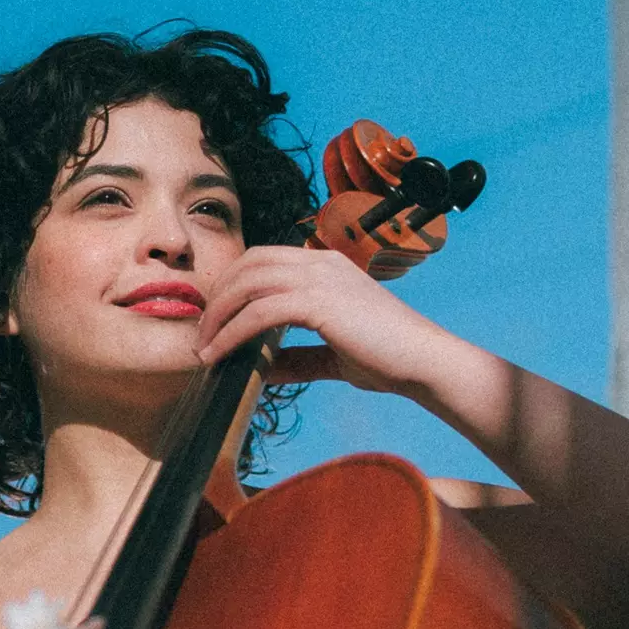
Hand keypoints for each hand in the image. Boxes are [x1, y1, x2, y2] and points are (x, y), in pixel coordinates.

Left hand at [193, 246, 455, 393]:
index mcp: (327, 265)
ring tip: (204, 346)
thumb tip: (261, 370)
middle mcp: (321, 262)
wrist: (427, 364)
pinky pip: (260, 311)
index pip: (265, 258)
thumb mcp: (335, 355)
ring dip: (218, 314)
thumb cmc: (390, 360)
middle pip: (249, 262)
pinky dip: (232, 332)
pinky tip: (219, 354)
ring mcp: (321, 278)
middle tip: (202, 331)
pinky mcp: (320, 302)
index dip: (234, 283)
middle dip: (219, 295)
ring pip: (248, 283)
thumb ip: (298, 357)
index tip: (217, 317)